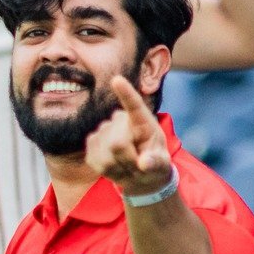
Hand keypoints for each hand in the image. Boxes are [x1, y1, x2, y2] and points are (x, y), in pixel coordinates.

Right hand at [84, 76, 174, 197]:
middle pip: (117, 143)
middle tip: (137, 165)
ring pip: (106, 155)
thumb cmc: (154, 162)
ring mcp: (103, 130)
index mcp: (143, 121)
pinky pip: (96, 159)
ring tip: (128, 166)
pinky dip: (107, 169)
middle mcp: (120, 120)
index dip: (125, 93)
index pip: (134, 106)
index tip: (117, 80)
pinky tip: (116, 166)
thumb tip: (145, 163)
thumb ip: (157, 163)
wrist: (139, 172)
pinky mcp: (91, 142)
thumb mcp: (162, 164)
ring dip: (119, 167)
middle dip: (127, 160)